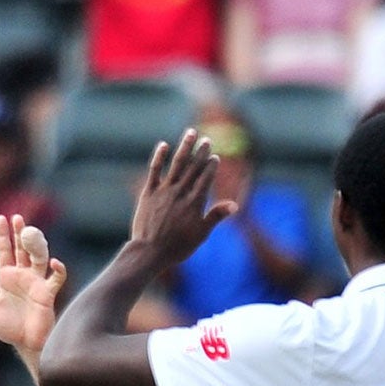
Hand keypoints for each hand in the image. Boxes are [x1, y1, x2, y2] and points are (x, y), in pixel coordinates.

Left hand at [0, 214, 66, 363]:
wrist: (26, 344)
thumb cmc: (10, 329)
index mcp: (7, 277)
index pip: (4, 251)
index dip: (2, 235)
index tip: (1, 218)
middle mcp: (22, 277)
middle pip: (22, 249)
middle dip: (20, 233)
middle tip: (18, 217)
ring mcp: (36, 283)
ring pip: (38, 258)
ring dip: (37, 245)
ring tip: (33, 232)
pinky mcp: (47, 293)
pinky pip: (56, 279)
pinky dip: (58, 271)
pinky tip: (55, 262)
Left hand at [130, 127, 237, 269]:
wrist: (150, 252)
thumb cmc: (178, 247)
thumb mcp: (201, 234)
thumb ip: (216, 216)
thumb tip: (235, 205)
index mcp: (195, 203)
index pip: (205, 178)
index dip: (211, 166)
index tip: (215, 156)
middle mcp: (180, 192)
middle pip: (193, 168)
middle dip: (201, 153)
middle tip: (206, 140)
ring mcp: (164, 191)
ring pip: (176, 164)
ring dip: (185, 147)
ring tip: (191, 133)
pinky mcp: (149, 192)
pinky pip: (154, 171)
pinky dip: (159, 157)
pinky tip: (164, 145)